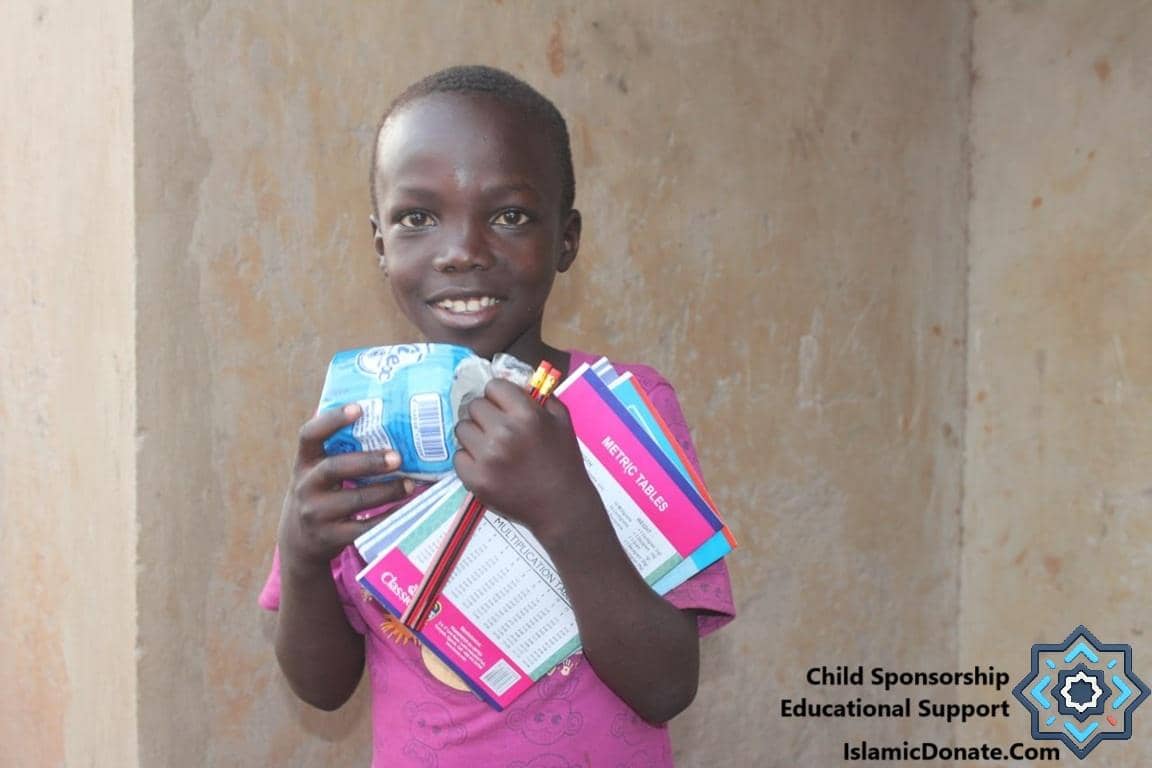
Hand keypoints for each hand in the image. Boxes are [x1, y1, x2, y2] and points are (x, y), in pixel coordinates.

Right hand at [278, 404, 412, 572]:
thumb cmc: (320, 493)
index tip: (360, 408)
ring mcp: (316, 514)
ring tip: (409, 484)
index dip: (332, 420)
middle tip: (397, 457)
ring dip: (386, 490)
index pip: (310, 435)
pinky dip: (387, 516)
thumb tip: (389, 424)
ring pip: (354, 500)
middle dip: (368, 462)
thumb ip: (339, 452)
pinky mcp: (331, 537)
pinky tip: (406, 507)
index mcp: (304, 462)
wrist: (298, 542)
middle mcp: (306, 486)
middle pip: (334, 468)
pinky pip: (364, 527)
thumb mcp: (317, 471)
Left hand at [453, 379, 599, 542]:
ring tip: (490, 447)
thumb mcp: (563, 421)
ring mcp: (486, 457)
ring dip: (474, 435)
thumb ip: (541, 396)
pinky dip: (469, 459)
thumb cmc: (564, 462)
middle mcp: (503, 432)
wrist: (561, 507)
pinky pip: (458, 456)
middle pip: (474, 406)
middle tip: (496, 428)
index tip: (504, 407)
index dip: (499, 396)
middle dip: (485, 414)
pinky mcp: (475, 479)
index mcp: (526, 415)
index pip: (493, 386)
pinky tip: (486, 465)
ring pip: (461, 429)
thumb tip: (516, 380)